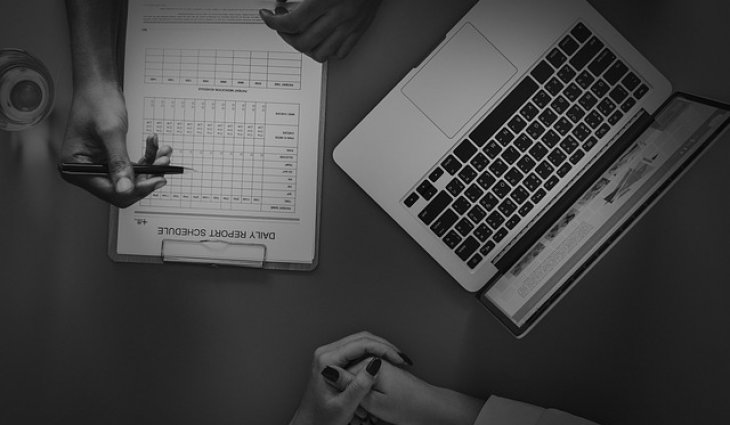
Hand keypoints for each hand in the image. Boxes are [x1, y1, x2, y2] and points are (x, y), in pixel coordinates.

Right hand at [60, 81, 170, 206]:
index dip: (135, 189)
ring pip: (131, 178)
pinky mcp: (109, 159)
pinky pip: (132, 166)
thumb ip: (118, 162)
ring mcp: (97, 165)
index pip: (109, 191)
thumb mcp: (111, 133)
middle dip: (145, 177)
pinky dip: (146, 158)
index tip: (156, 180)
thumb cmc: (97, 101)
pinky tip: (155, 147)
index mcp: (74, 167)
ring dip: (150, 166)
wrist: (99, 85)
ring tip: (162, 153)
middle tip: (162, 164)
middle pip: (122, 188)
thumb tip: (126, 189)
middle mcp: (84, 170)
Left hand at [259, 0, 382, 61]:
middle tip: (281, 25)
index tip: (268, 16)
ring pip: (319, 53)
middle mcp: (338, 16)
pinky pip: (340, 53)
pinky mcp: (359, 31)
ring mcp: (349, 26)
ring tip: (299, 35)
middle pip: (302, 42)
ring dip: (304, 47)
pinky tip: (321, 39)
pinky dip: (327, 50)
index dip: (273, 23)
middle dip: (285, 36)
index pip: (292, 23)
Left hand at [289, 332, 412, 424]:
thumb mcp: (344, 407)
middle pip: (361, 338)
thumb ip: (359, 386)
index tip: (399, 360)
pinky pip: (356, 349)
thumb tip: (376, 364)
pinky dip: (373, 352)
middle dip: (384, 346)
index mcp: (326, 360)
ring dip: (380, 348)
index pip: (360, 345)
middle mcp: (326, 352)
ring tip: (397, 359)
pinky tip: (384, 361)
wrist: (309, 423)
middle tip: (402, 358)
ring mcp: (329, 354)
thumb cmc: (323, 419)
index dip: (383, 349)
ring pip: (360, 341)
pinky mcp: (333, 359)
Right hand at [344, 360, 483, 424]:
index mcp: (369, 362)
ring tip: (369, 414)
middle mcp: (374, 359)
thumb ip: (350, 386)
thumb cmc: (408, 407)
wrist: (431, 408)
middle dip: (352, 395)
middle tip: (363, 415)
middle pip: (349, 375)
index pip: (340, 373)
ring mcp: (380, 365)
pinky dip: (369, 396)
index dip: (343, 393)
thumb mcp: (373, 402)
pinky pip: (368, 383)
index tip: (352, 409)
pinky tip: (375, 408)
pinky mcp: (385, 372)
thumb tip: (329, 371)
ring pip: (359, 381)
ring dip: (361, 397)